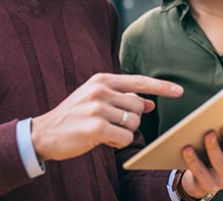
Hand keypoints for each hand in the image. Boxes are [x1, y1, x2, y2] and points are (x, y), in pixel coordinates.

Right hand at [31, 73, 182, 161]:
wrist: (44, 133)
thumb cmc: (74, 117)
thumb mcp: (96, 101)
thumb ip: (122, 98)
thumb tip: (149, 102)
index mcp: (101, 80)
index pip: (139, 81)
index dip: (161, 86)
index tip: (179, 90)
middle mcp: (101, 90)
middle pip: (138, 106)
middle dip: (132, 119)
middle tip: (112, 125)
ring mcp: (98, 108)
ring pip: (133, 123)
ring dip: (123, 132)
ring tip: (104, 132)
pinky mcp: (96, 127)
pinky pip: (125, 137)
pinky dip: (118, 142)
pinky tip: (102, 140)